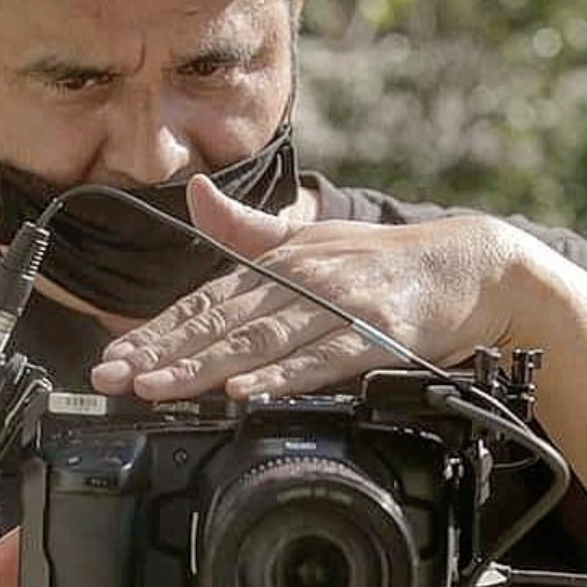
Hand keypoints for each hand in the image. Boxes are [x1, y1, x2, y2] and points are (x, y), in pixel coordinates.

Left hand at [91, 176, 521, 399]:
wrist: (471, 266)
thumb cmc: (384, 262)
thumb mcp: (310, 239)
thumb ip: (248, 230)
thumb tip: (196, 194)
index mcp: (280, 265)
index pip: (205, 302)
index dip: (157, 331)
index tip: (115, 356)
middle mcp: (302, 280)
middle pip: (221, 324)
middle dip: (163, 354)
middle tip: (114, 378)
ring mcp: (340, 306)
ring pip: (260, 341)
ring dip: (205, 367)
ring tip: (160, 388)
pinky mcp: (378, 334)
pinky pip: (323, 360)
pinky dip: (283, 377)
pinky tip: (248, 392)